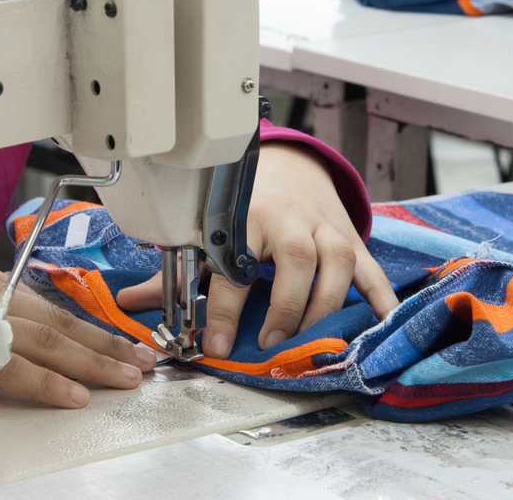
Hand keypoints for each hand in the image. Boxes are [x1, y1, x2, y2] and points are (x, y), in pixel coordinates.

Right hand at [0, 254, 156, 407]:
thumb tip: (12, 331)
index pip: (48, 303)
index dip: (87, 325)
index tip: (117, 340)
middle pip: (60, 320)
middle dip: (107, 343)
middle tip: (143, 360)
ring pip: (49, 342)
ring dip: (94, 363)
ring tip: (128, 379)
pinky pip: (14, 369)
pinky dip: (49, 384)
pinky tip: (75, 397)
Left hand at [117, 142, 398, 357]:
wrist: (291, 167)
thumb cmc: (246, 206)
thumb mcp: (208, 233)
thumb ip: (176, 272)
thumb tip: (131, 301)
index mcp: (245, 215)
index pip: (233, 265)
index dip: (223, 309)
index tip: (215, 344)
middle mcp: (289, 219)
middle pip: (296, 258)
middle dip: (285, 306)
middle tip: (271, 344)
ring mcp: (325, 227)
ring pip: (337, 261)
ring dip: (325, 306)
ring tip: (312, 342)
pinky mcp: (352, 239)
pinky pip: (372, 269)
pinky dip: (381, 299)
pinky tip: (380, 325)